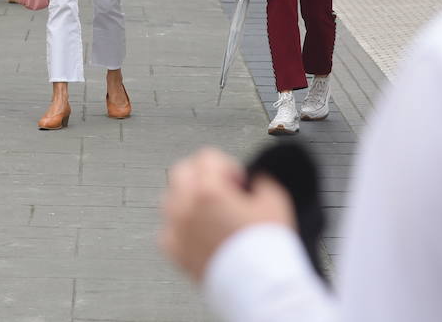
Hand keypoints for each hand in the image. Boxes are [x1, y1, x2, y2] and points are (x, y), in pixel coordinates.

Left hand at [160, 148, 295, 281]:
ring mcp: (176, 229)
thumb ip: (259, 180)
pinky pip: (167, 228)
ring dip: (188, 198)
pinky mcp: (173, 251)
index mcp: (208, 190)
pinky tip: (199, 231)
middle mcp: (185, 207)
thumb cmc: (265, 248)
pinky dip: (180, 226)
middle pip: (182, 171)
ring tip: (211, 210)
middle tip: (221, 188)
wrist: (260, 285)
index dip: (226, 166)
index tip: (235, 179)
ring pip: (170, 198)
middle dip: (202, 175)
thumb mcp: (274, 200)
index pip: (207, 157)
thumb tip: (252, 181)